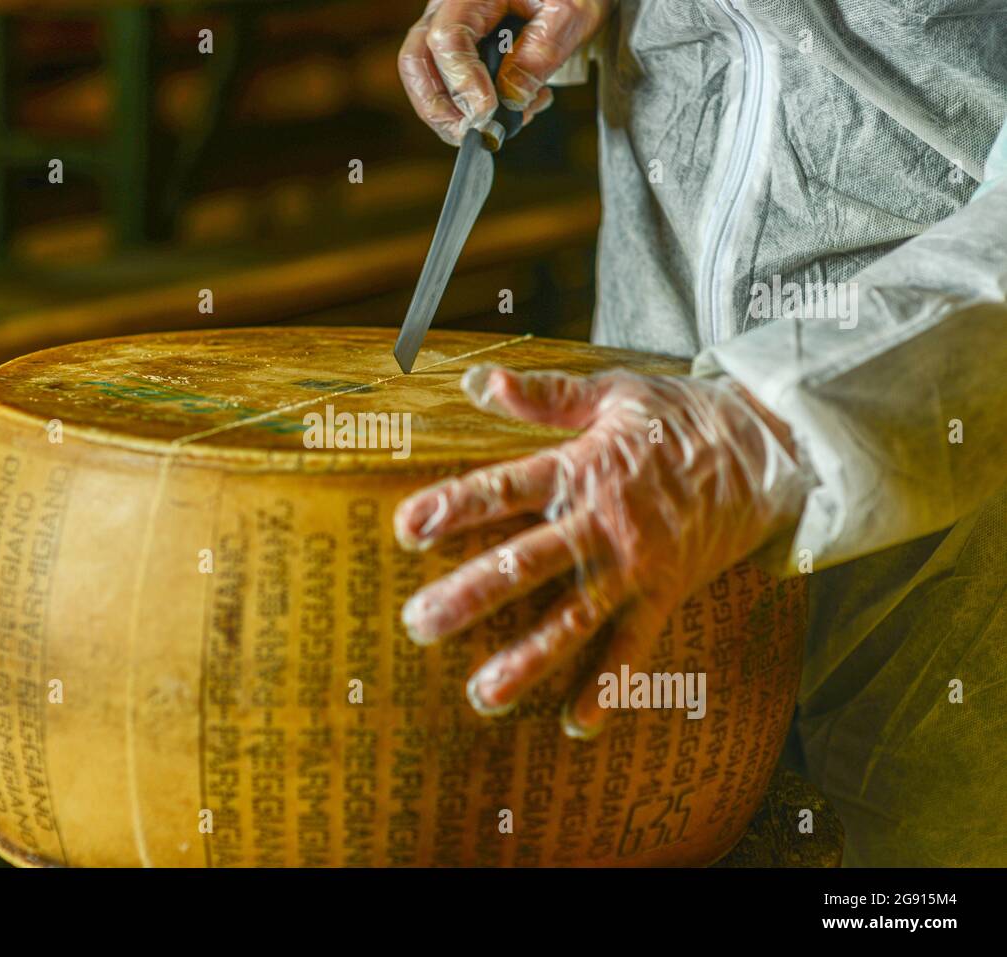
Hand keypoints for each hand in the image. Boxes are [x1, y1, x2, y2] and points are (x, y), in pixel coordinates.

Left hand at [394, 364, 813, 736]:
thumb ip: (543, 393)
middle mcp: (603, 525)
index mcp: (582, 469)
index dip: (455, 508)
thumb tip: (477, 381)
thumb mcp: (611, 392)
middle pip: (526, 563)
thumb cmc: (677, 418)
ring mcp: (635, 568)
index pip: (506, 489)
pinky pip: (633, 649)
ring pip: (572, 619)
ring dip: (527, 659)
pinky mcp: (664, 596)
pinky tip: (574, 725)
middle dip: (470, 595)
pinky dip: (607, 688)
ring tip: (481, 695)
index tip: (407, 528)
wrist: (764, 452)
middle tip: (419, 623)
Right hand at [398, 0, 609, 144]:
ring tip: (501, 126)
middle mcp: (448, 9)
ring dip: (452, 117)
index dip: (462, 81)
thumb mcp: (569, 11)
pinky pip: (445, 87)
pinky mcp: (456, 53)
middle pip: (416, 61)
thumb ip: (542, 51)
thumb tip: (511, 98)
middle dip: (438, 109)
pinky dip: (467, 112)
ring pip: (423, 79)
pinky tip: (510, 112)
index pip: (447, 38)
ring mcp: (447, 30)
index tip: (487, 113)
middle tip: (472, 136)